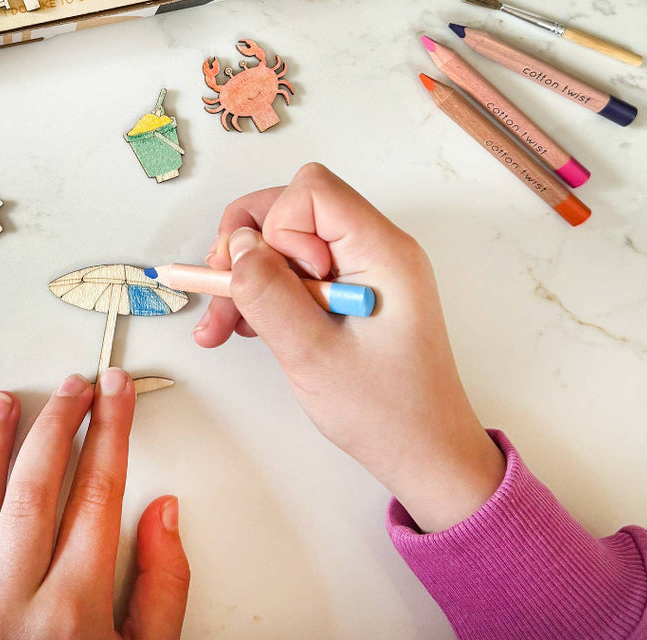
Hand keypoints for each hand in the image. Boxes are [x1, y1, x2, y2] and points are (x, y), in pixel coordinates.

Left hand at [0, 368, 189, 638]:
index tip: (116, 392)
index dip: (111, 430)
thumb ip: (161, 591)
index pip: (98, 490)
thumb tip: (163, 515)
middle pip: (37, 487)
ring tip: (1, 404)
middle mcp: (11, 606)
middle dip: (59, 424)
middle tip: (73, 386)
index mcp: (73, 610)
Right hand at [194, 163, 504, 532]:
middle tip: (220, 292)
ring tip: (221, 326)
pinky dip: (265, 293)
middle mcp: (375, 248)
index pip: (313, 191)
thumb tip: (236, 246)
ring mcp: (363, 269)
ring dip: (248, 276)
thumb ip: (269, 294)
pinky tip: (243, 327)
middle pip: (293, 209)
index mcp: (382, 251)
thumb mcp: (314, 356)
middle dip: (247, 247)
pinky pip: (296, 270)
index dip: (279, 227)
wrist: (426, 454)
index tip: (281, 282)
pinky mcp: (350, 290)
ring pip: (286, 242)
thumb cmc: (386, 413)